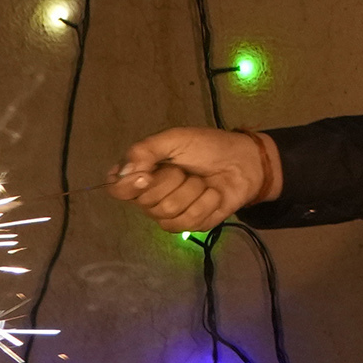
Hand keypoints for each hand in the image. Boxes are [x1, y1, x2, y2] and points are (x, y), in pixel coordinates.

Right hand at [112, 126, 277, 230]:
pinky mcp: (190, 224)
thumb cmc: (207, 147)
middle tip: (186, 170)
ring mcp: (169, 214)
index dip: (130, 186)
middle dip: (173, 181)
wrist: (244, 161)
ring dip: (192, 191)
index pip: (117, 190)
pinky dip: (206, 203)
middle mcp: (149, 198)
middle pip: (146, 202)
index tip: (148, 175)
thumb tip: (124, 173)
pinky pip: (188, 222)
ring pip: (168, 212)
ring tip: (201, 180)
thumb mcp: (175, 138)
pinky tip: (212, 193)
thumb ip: (145, 151)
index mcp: (140, 174)